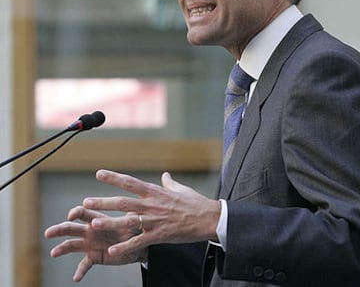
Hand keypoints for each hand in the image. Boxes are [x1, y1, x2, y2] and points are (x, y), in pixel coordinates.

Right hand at [44, 206, 146, 281]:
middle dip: (60, 229)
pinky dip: (80, 271)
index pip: (83, 213)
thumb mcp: (133, 221)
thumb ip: (131, 217)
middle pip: (71, 228)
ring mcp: (90, 244)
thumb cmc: (135, 228)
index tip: (71, 215)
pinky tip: (76, 278)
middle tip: (48, 233)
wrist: (137, 245)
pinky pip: (84, 264)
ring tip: (54, 252)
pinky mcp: (94, 257)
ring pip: (72, 245)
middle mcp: (90, 230)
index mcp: (98, 218)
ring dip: (62, 248)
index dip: (76, 212)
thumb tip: (135, 210)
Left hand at [81, 169, 220, 257]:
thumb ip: (169, 183)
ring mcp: (155, 220)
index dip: (114, 178)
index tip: (98, 174)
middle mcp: (152, 204)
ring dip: (109, 223)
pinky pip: (139, 241)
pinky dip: (125, 246)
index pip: (130, 182)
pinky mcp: (160, 234)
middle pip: (123, 202)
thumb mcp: (180, 189)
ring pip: (128, 221)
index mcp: (155, 192)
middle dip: (103, 202)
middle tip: (85, 203)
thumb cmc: (195, 202)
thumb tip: (165, 175)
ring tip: (92, 224)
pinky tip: (112, 251)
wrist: (208, 217)